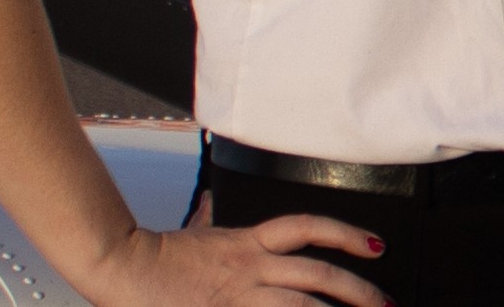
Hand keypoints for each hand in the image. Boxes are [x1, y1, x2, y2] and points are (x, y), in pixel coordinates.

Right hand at [74, 217, 386, 306]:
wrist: (118, 263)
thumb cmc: (152, 254)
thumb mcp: (196, 231)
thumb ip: (213, 223)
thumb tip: (213, 206)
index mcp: (246, 242)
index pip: (307, 229)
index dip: (346, 235)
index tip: (375, 245)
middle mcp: (250, 267)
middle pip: (318, 275)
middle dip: (359, 291)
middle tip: (386, 303)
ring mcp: (239, 294)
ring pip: (303, 305)